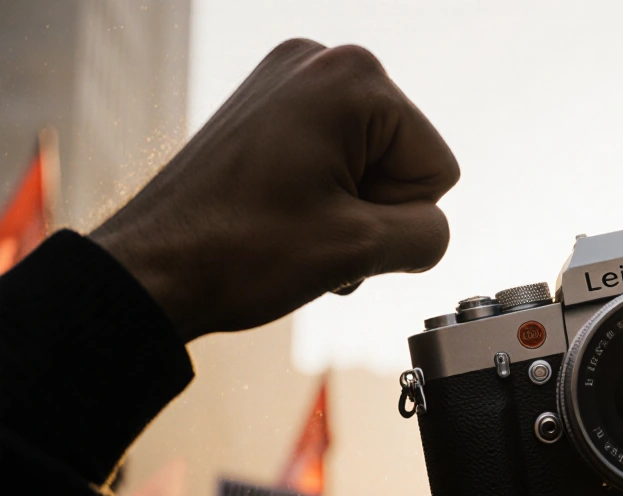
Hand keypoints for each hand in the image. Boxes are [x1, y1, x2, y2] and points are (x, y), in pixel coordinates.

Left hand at [89, 39, 458, 340]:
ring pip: (370, 164)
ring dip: (347, 211)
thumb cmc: (239, 253)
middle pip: (403, 159)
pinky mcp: (266, 107)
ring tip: (294, 229)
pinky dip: (321, 196)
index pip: (436, 167)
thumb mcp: (360, 250)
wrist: (152, 270)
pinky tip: (283, 217)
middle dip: (371, 211)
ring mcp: (288, 80)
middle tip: (313, 233)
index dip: (397, 215)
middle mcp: (321, 62)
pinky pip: (334, 156)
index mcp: (353, 78)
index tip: (338, 225)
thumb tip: (430, 229)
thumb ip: (429, 235)